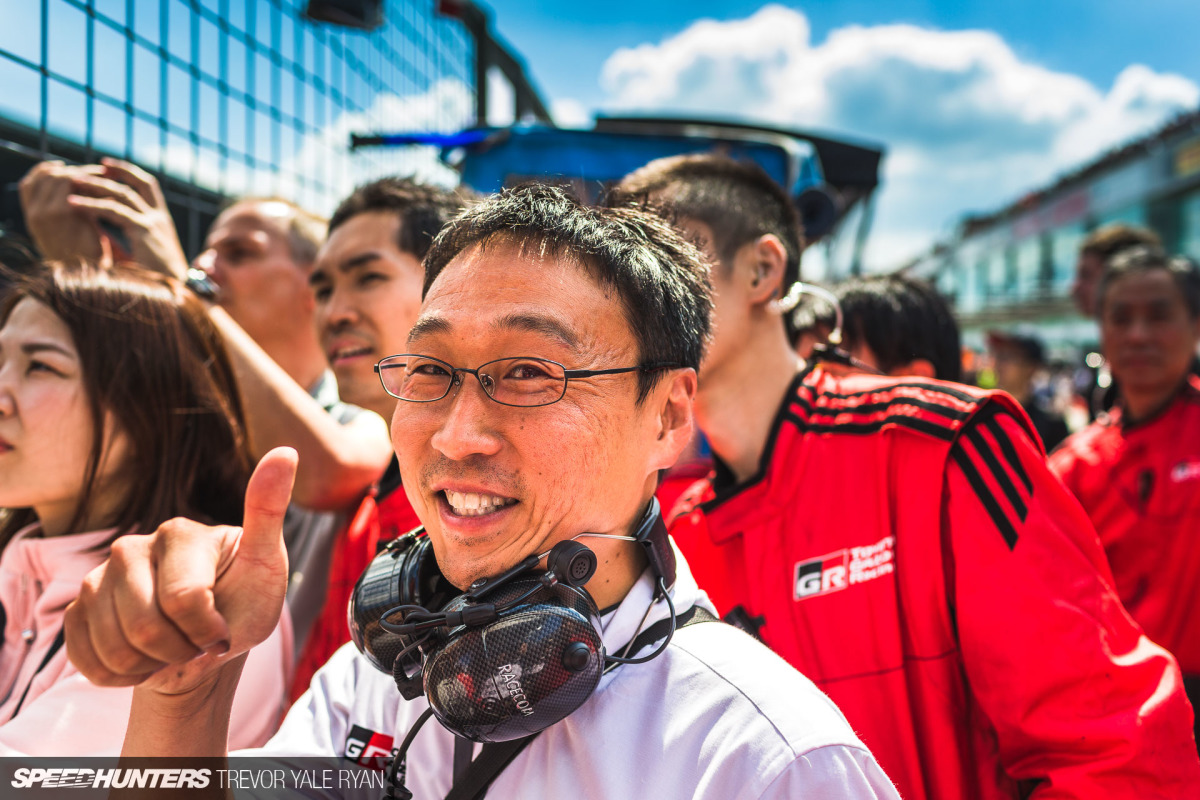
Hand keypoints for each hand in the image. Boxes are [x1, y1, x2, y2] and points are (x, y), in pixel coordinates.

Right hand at [18, 161, 108, 263]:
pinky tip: (105, 187)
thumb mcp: (69, 228)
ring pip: (60, 177)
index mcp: (32, 216)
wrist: (89, 276)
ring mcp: (44, 212)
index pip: (31, 182)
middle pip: (47, 175)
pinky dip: (89, 183)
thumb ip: (66, 208)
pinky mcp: (61, 213)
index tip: (68, 167)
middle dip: (73, 171)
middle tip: (97, 172)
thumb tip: (81, 183)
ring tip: (105, 178)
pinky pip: (72, 186)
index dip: (48, 170)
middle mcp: (34, 213)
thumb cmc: (85, 254)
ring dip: (84, 174)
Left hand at [64, 158, 189, 278]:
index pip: (148, 187)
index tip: (107, 166)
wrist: (177, 293)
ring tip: (73, 180)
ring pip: (122, 194)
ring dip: (96, 185)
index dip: (129, 173)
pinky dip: (91, 205)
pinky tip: (73, 203)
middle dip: (114, 171)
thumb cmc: (160, 280)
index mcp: (162, 221)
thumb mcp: (143, 253)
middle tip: (88, 166)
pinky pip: (113, 211)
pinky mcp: (144, 232)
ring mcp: (154, 223)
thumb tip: (101, 232)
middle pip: (139, 183)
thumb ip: (128, 239)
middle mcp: (160, 218)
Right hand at [64, 447, 296, 695]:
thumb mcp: (266, 562)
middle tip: (197, 642)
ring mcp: (98, 577)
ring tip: (173, 648)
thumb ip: (269, 511)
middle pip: (146, 627)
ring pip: (115, 648)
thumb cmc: (243, 600)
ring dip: (152, 665)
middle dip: (180, 651)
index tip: (224, 629)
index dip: (208, 632)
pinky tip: (144, 659)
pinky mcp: (77, 609)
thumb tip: (285, 451)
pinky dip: (119, 675)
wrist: (205, 643)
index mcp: (179, 532)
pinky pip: (87, 659)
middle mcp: (131, 546)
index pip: (186, 601)